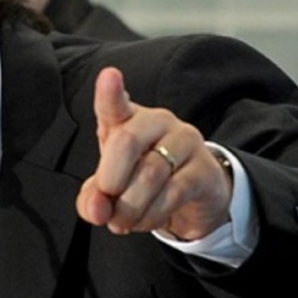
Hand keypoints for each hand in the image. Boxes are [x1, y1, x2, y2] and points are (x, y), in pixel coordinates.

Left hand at [75, 67, 232, 240]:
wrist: (193, 197)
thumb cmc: (142, 179)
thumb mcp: (111, 188)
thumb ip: (93, 199)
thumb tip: (96, 210)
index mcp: (127, 119)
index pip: (115, 103)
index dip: (110, 91)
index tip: (109, 76)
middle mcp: (157, 121)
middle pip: (127, 142)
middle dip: (110, 181)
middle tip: (104, 208)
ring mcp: (184, 141)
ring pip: (151, 173)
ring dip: (130, 207)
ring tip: (122, 222)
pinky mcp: (204, 168)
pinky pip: (174, 192)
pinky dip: (153, 214)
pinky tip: (145, 222)